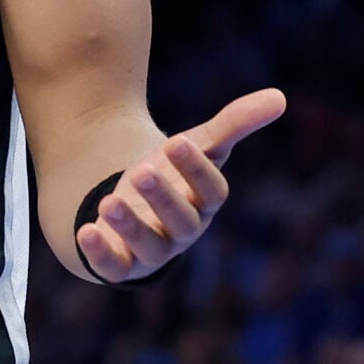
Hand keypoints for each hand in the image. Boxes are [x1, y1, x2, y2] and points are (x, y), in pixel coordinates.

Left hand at [75, 89, 285, 281]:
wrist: (130, 201)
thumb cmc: (173, 173)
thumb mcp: (199, 144)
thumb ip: (234, 123)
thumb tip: (279, 96)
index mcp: (204, 201)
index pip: (211, 192)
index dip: (196, 169)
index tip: (176, 142)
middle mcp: (182, 230)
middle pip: (181, 220)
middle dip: (163, 198)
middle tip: (141, 172)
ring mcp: (152, 249)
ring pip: (149, 246)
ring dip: (130, 225)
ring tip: (108, 202)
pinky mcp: (120, 264)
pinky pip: (113, 267)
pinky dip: (100, 254)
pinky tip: (84, 232)